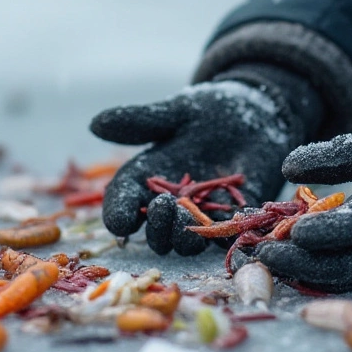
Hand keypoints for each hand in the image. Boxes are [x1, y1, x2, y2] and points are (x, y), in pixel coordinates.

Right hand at [92, 68, 319, 255]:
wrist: (256, 112)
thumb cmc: (210, 109)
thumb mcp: (176, 112)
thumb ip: (140, 121)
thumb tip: (95, 123)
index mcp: (147, 179)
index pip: (122, 202)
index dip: (117, 214)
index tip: (120, 220)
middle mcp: (171, 203)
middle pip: (153, 231)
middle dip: (154, 227)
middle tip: (162, 206)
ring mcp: (203, 214)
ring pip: (185, 241)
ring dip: (183, 236)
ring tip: (190, 214)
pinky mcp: (235, 217)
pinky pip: (226, 235)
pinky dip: (223, 234)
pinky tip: (228, 220)